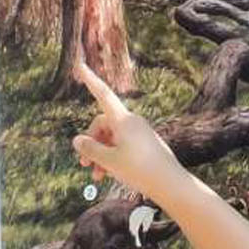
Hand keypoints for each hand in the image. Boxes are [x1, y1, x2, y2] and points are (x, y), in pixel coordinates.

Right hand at [70, 60, 183, 196]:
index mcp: (123, 119)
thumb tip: (77, 140)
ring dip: (101, 155)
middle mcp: (131, 122)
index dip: (90, 79)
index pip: (102, 94)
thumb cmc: (140, 170)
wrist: (170, 184)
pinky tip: (107, 175)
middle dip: (91, 143)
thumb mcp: (109, 161)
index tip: (80, 65)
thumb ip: (90, 149)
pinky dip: (112, 157)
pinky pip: (122, 145)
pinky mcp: (144, 144)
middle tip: (84, 164)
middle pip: (102, 124)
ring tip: (97, 176)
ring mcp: (139, 133)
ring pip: (111, 138)